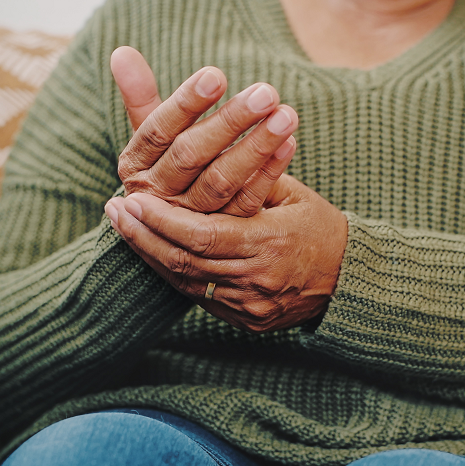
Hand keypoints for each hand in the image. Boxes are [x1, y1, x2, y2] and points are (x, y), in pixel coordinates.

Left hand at [105, 175, 348, 332]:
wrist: (350, 279)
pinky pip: (198, 296)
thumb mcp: (292, 193)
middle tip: (114, 212)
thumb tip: (207, 146)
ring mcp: (249, 306)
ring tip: (125, 228)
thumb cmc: (321, 226)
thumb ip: (250, 177)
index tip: (131, 199)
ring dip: (151, 254)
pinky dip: (172, 273)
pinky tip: (153, 251)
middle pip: (183, 262)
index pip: (200, 235)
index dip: (161, 220)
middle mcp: (255, 280)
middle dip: (143, 236)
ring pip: (184, 283)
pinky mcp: (245, 319)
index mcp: (269, 243)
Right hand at [111, 46, 297, 216]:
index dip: (185, 103)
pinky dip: (270, 172)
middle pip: (191, 155)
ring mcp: (191, 218)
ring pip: (222, 181)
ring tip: (286, 114)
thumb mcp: (151, 135)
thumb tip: (121, 50)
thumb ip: (139, 95)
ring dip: (257, 146)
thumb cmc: (167, 164)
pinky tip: (290, 143)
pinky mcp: (223, 233)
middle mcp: (158, 196)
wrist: (180, 229)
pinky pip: (248, 201)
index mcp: (135, 166)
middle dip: (229, 122)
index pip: (157, 131)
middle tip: (265, 92)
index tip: (216, 75)